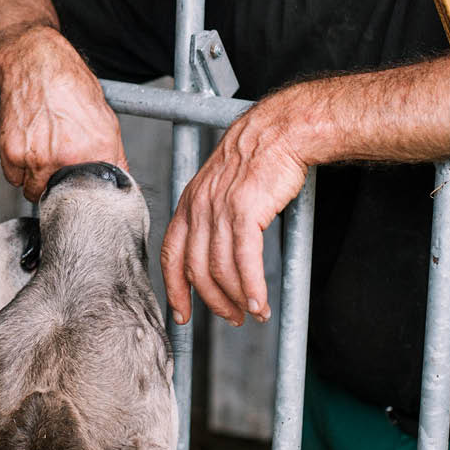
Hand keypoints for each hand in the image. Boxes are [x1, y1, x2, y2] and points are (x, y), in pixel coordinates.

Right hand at [0, 26, 127, 200]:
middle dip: (59, 188)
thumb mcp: (107, 121)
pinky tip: (27, 145)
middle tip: (59, 165)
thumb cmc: (71, 88)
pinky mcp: (10, 153)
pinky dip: (17, 168)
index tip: (82, 193)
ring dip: (35, 179)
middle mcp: (63, 158)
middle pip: (59, 199)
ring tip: (42, 152)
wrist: (37, 65)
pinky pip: (13, 178)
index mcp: (93, 153)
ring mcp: (34, 158)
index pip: (93, 199)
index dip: (86, 198)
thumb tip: (123, 188)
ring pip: (32, 191)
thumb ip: (116, 159)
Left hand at [161, 85, 315, 326]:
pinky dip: (252, 288)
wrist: (278, 132)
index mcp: (189, 203)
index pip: (171, 254)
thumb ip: (211, 215)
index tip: (181, 312)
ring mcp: (220, 210)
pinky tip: (260, 303)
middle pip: (195, 269)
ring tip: (252, 313)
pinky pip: (245, 261)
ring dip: (237, 298)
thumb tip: (215, 249)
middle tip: (230, 317)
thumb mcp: (219, 185)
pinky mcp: (246, 212)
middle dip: (212, 301)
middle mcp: (199, 208)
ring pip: (221, 269)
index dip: (174, 288)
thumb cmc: (255, 157)